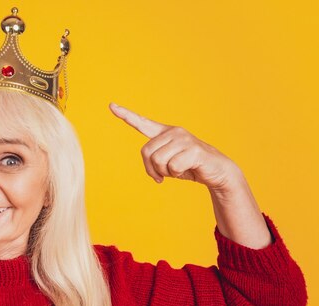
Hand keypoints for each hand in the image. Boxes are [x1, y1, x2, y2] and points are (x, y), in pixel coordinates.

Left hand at [109, 102, 240, 190]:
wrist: (216, 171)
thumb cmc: (189, 167)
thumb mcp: (167, 164)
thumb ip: (155, 161)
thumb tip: (152, 169)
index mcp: (164, 134)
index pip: (142, 123)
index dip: (125, 115)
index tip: (111, 106)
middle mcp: (173, 132)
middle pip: (146, 152)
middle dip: (152, 169)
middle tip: (163, 175)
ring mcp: (183, 139)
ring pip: (158, 161)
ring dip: (166, 172)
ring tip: (178, 170)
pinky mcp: (193, 149)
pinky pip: (173, 167)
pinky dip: (177, 174)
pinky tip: (188, 170)